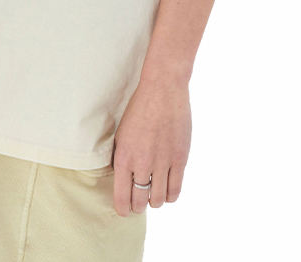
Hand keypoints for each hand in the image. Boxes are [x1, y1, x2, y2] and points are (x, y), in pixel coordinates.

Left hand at [111, 77, 191, 216]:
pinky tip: (167, 190)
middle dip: (138, 206)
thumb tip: (121, 178)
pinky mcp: (180, 159)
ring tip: (153, 194)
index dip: (123, 208)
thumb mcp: (121, 133)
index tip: (124, 210)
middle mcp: (142, 164)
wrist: (162, 90)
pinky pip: (176, 189)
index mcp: (123, 158)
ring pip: (159, 200)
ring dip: (155, 201)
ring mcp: (162, 163)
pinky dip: (171, 195)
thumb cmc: (139, 109)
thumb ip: (121, 157)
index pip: (121, 197)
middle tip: (139, 203)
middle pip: (140, 202)